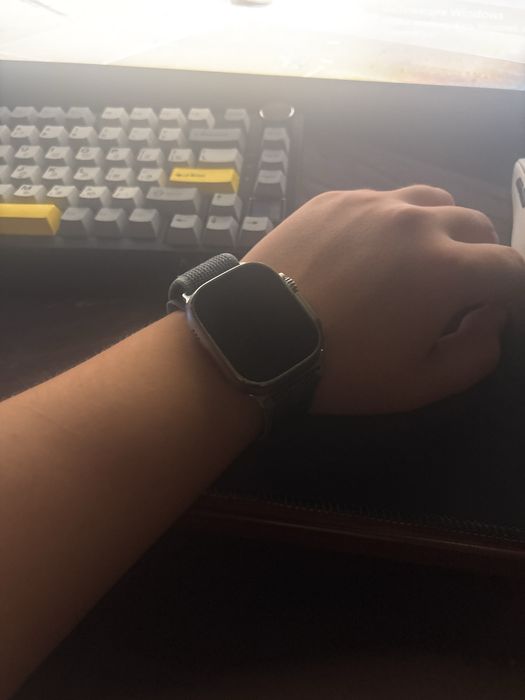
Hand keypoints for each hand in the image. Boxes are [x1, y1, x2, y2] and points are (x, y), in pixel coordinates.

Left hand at [243, 187, 524, 413]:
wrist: (255, 340)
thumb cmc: (341, 369)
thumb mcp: (419, 384)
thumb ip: (477, 353)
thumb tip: (490, 316)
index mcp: (447, 267)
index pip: (509, 267)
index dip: (511, 292)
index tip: (492, 309)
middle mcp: (416, 221)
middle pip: (475, 224)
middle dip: (479, 257)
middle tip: (456, 289)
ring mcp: (371, 203)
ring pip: (430, 202)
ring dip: (439, 229)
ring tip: (417, 260)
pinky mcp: (334, 198)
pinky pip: (381, 200)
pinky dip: (391, 222)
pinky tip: (366, 251)